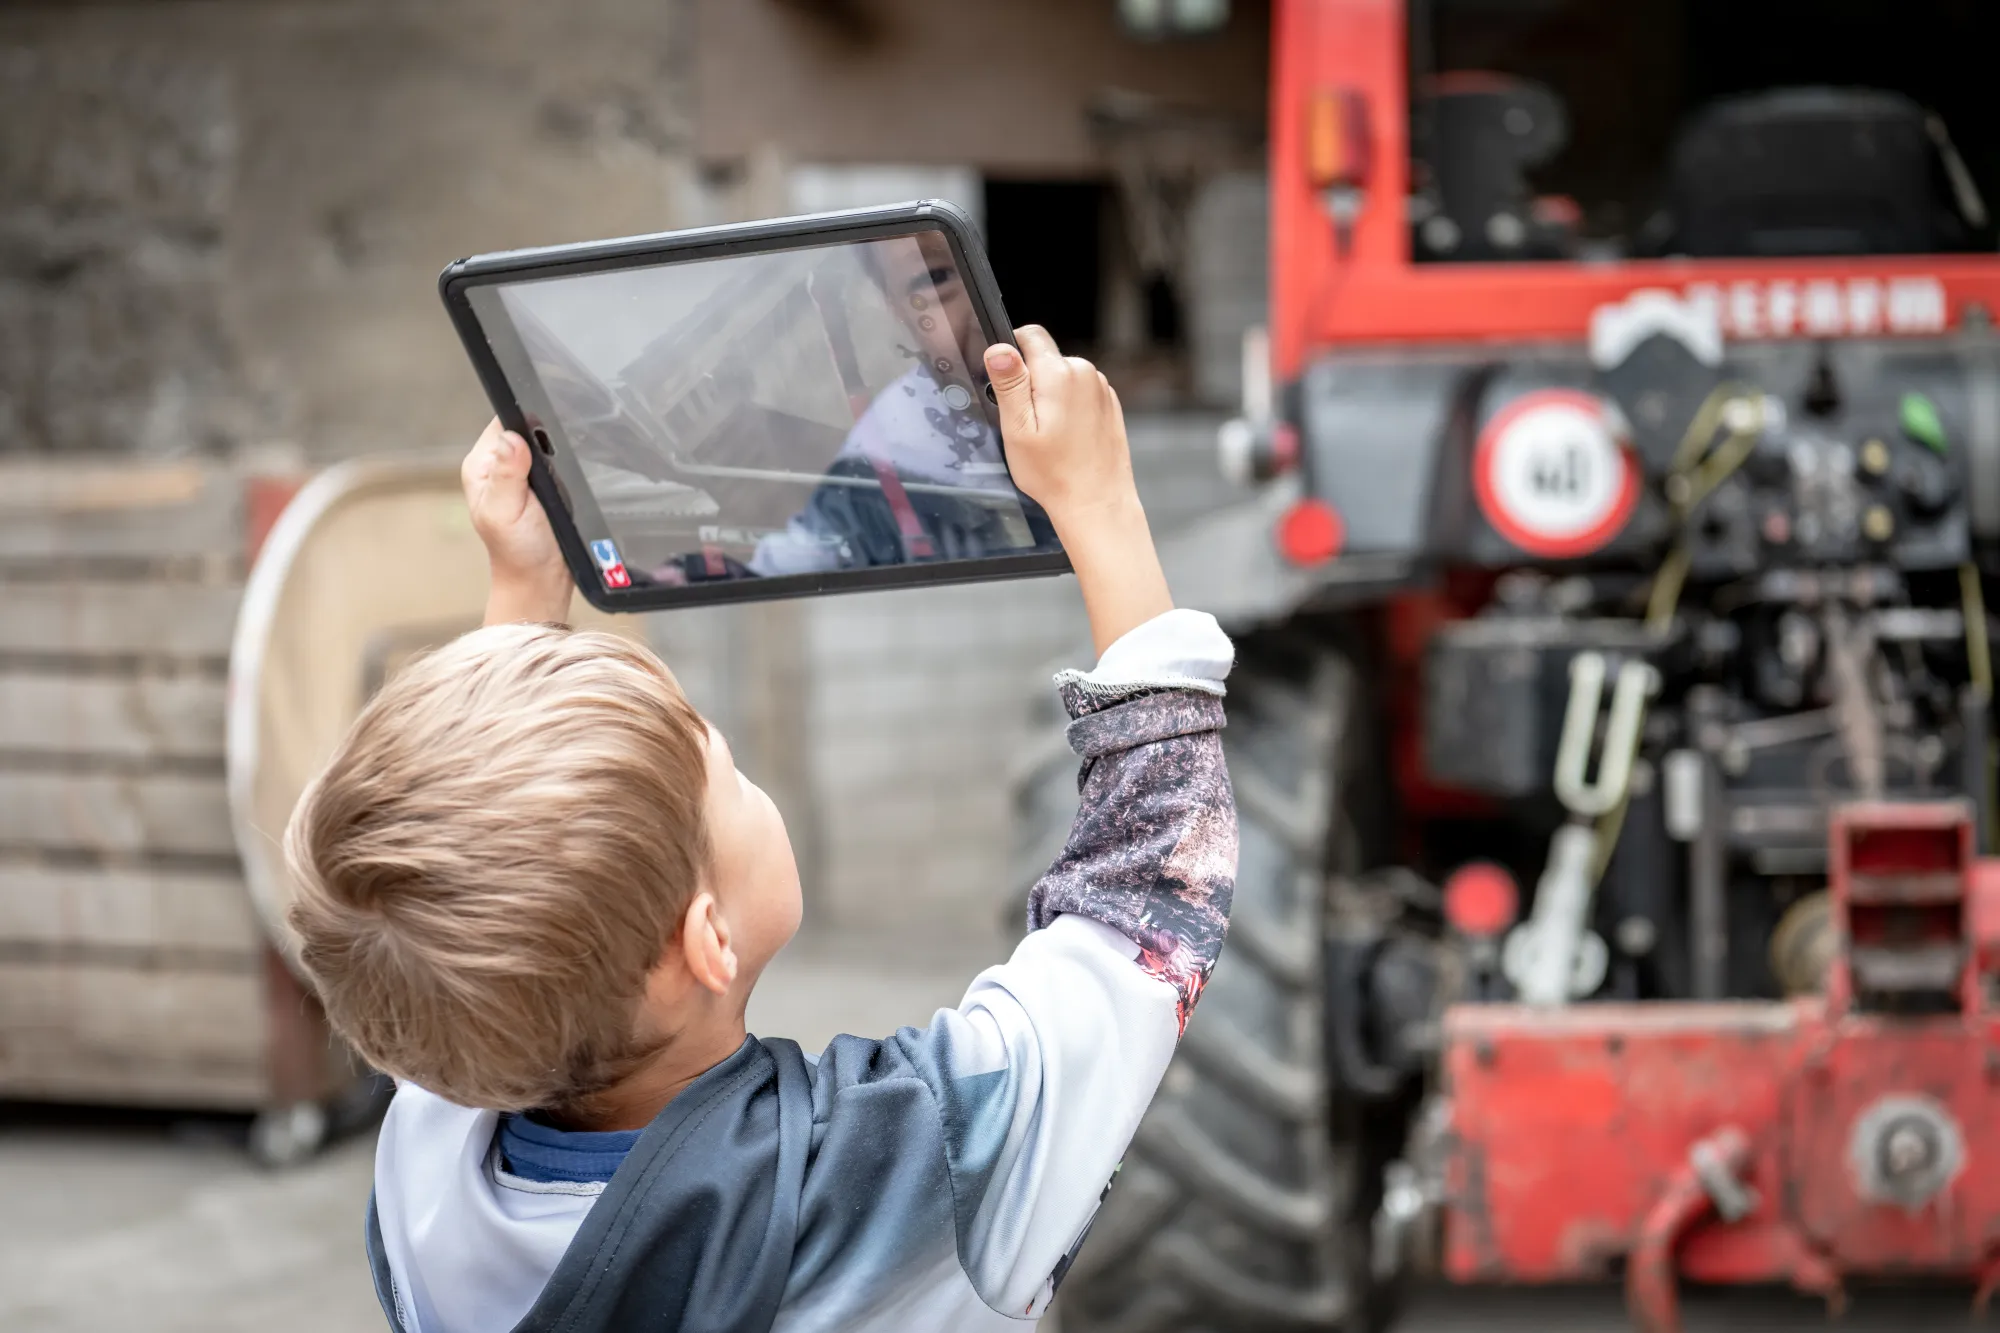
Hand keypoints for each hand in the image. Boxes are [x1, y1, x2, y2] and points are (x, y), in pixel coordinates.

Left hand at [461, 417, 572, 624]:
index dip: (527, 419)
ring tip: (565, 475)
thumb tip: (510, 437)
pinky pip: (557, 461)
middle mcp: (498, 465)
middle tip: (558, 463)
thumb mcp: (507, 512)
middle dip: (547, 437)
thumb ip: (507, 474)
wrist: (541, 581)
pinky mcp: (542, 485)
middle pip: (527, 427)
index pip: (504, 420)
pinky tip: (571, 478)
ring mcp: (521, 474)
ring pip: (545, 443)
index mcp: (481, 465)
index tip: (547, 433)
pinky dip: (566, 465)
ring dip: (560, 452)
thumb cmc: (519, 552)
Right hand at [984, 329, 1170, 656]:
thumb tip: (998, 349)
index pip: (1029, 335)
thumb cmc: (1055, 474)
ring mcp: (1100, 388)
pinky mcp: (1109, 404)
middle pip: (1046, 358)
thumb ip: (1008, 384)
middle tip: (1026, 422)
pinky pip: (1080, 393)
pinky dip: (1069, 408)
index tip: (1005, 383)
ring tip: (1049, 435)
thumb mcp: (1017, 429)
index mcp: (1059, 374)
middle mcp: (1084, 373)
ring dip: (1051, 396)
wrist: (1096, 503)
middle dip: (1031, 381)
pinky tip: (1066, 438)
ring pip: (1063, 376)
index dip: (1011, 352)